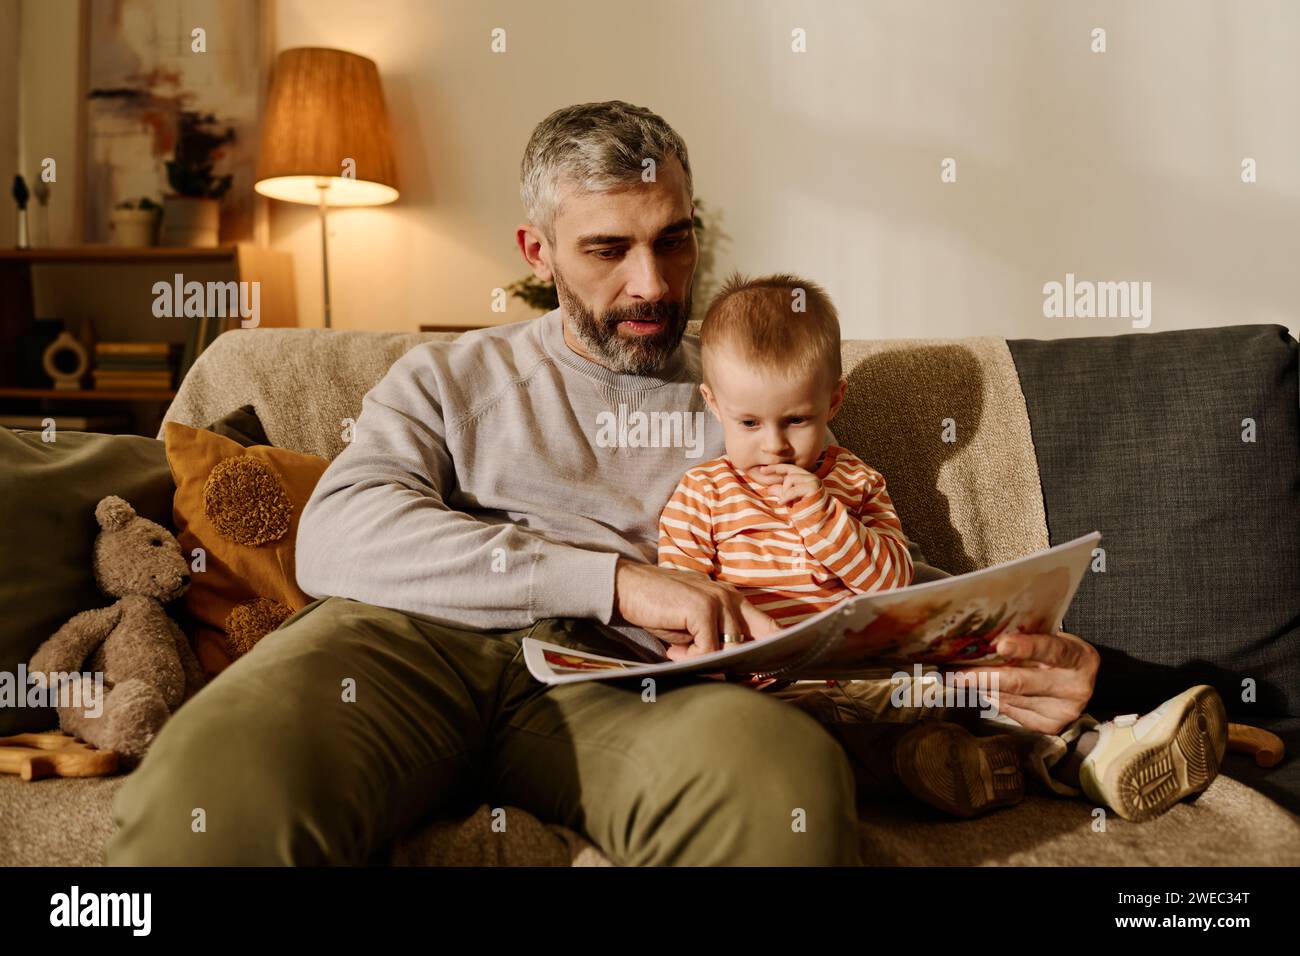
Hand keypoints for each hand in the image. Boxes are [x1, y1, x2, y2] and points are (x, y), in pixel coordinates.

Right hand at [614, 559, 781, 659]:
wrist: (626, 587)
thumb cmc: (659, 609)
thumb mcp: (695, 624)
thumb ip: (717, 638)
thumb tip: (737, 670)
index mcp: (733, 599)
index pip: (768, 627)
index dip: (775, 650)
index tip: (776, 674)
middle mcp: (731, 598)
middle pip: (756, 642)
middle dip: (745, 664)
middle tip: (720, 673)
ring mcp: (718, 601)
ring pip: (731, 650)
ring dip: (706, 659)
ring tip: (679, 651)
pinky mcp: (703, 608)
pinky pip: (708, 651)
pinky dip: (689, 657)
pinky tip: (672, 648)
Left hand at [748, 463, 821, 505]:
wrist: (820, 521)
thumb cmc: (806, 512)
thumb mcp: (790, 500)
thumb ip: (782, 493)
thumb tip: (770, 488)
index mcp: (805, 478)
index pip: (788, 468)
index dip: (775, 468)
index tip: (761, 470)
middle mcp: (810, 477)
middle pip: (789, 470)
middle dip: (776, 472)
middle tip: (766, 476)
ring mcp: (813, 481)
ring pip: (790, 479)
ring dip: (785, 492)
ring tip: (790, 504)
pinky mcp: (813, 487)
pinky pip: (793, 489)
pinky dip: (786, 496)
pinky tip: (783, 503)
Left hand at [947, 631, 1098, 734]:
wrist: (1082, 678)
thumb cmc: (1057, 651)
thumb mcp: (1051, 637)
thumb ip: (1026, 639)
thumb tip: (980, 641)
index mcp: (1078, 657)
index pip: (1050, 650)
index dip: (1025, 648)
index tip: (1000, 645)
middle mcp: (1074, 687)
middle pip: (1022, 683)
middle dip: (983, 676)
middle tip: (954, 673)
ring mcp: (1064, 711)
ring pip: (1011, 699)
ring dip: (982, 687)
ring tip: (959, 677)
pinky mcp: (1052, 726)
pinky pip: (1013, 712)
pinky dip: (995, 699)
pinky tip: (985, 689)